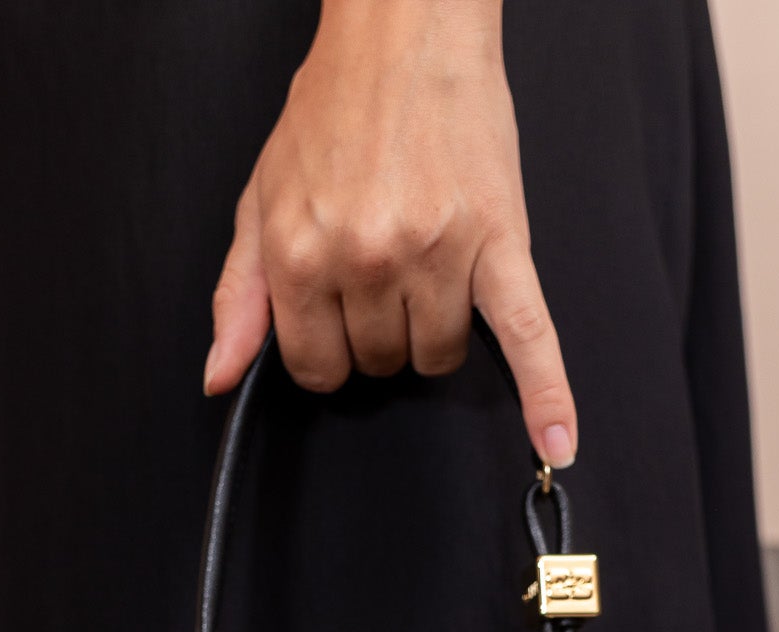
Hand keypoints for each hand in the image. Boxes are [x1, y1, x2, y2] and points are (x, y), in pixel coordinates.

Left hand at [204, 0, 574, 467]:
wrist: (403, 31)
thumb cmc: (333, 110)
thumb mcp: (261, 201)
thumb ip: (239, 296)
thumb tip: (220, 378)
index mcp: (304, 254)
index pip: (318, 367)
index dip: (327, 350)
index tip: (337, 319)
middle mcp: (368, 260)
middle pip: (379, 363)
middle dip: (378, 333)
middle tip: (380, 272)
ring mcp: (436, 254)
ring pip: (436, 357)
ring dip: (431, 332)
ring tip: (424, 269)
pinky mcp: (498, 242)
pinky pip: (527, 336)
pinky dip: (547, 396)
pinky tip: (559, 444)